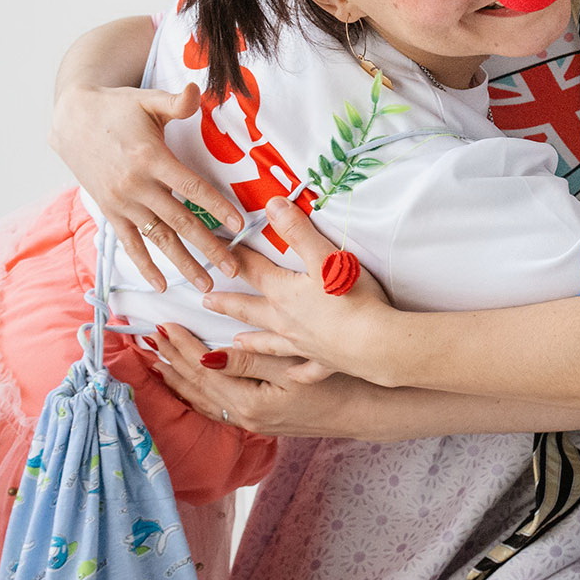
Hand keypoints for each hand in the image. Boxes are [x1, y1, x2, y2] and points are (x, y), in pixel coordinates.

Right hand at [51, 80, 242, 292]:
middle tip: (234, 269)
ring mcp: (122, 202)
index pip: (191, 187)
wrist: (72, 118)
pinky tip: (163, 284)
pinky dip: (145, 265)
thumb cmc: (118, 107)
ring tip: (206, 284)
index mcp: (151, 159)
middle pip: (180, 221)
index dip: (217, 206)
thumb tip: (196, 91)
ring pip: (158, 238)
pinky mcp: (110, 212)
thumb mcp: (147, 99)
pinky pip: (131, 243)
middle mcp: (137, 186)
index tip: (240, 225)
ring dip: (183, 263)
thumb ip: (175, 101)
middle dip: (209, 247)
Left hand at [151, 321, 369, 437]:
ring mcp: (253, 422)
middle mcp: (245, 417)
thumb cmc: (337, 382)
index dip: (182, 347)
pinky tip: (193, 387)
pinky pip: (219, 407)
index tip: (164, 325)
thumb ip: (250, 362)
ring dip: (181, 380)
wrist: (366, 411)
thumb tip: (210, 356)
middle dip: (173, 362)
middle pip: (198, 388)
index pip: (204, 370)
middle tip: (150, 339)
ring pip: (205, 400)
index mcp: (250, 402)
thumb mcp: (293, 367)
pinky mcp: (263, 421)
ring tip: (159, 363)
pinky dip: (199, 394)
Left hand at [203, 197, 395, 379]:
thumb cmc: (351, 299)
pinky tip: (293, 374)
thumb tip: (271, 205)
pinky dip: (296, 371)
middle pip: (250, 309)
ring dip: (251, 340)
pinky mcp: (324, 360)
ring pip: (269, 341)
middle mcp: (285, 321)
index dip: (235, 255)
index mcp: (284, 293)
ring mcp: (302, 344)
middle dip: (228, 302)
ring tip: (234, 342)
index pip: (253, 270)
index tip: (216, 248)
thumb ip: (297, 231)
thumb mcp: (324, 257)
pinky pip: (304, 369)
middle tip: (206, 300)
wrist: (373, 343)